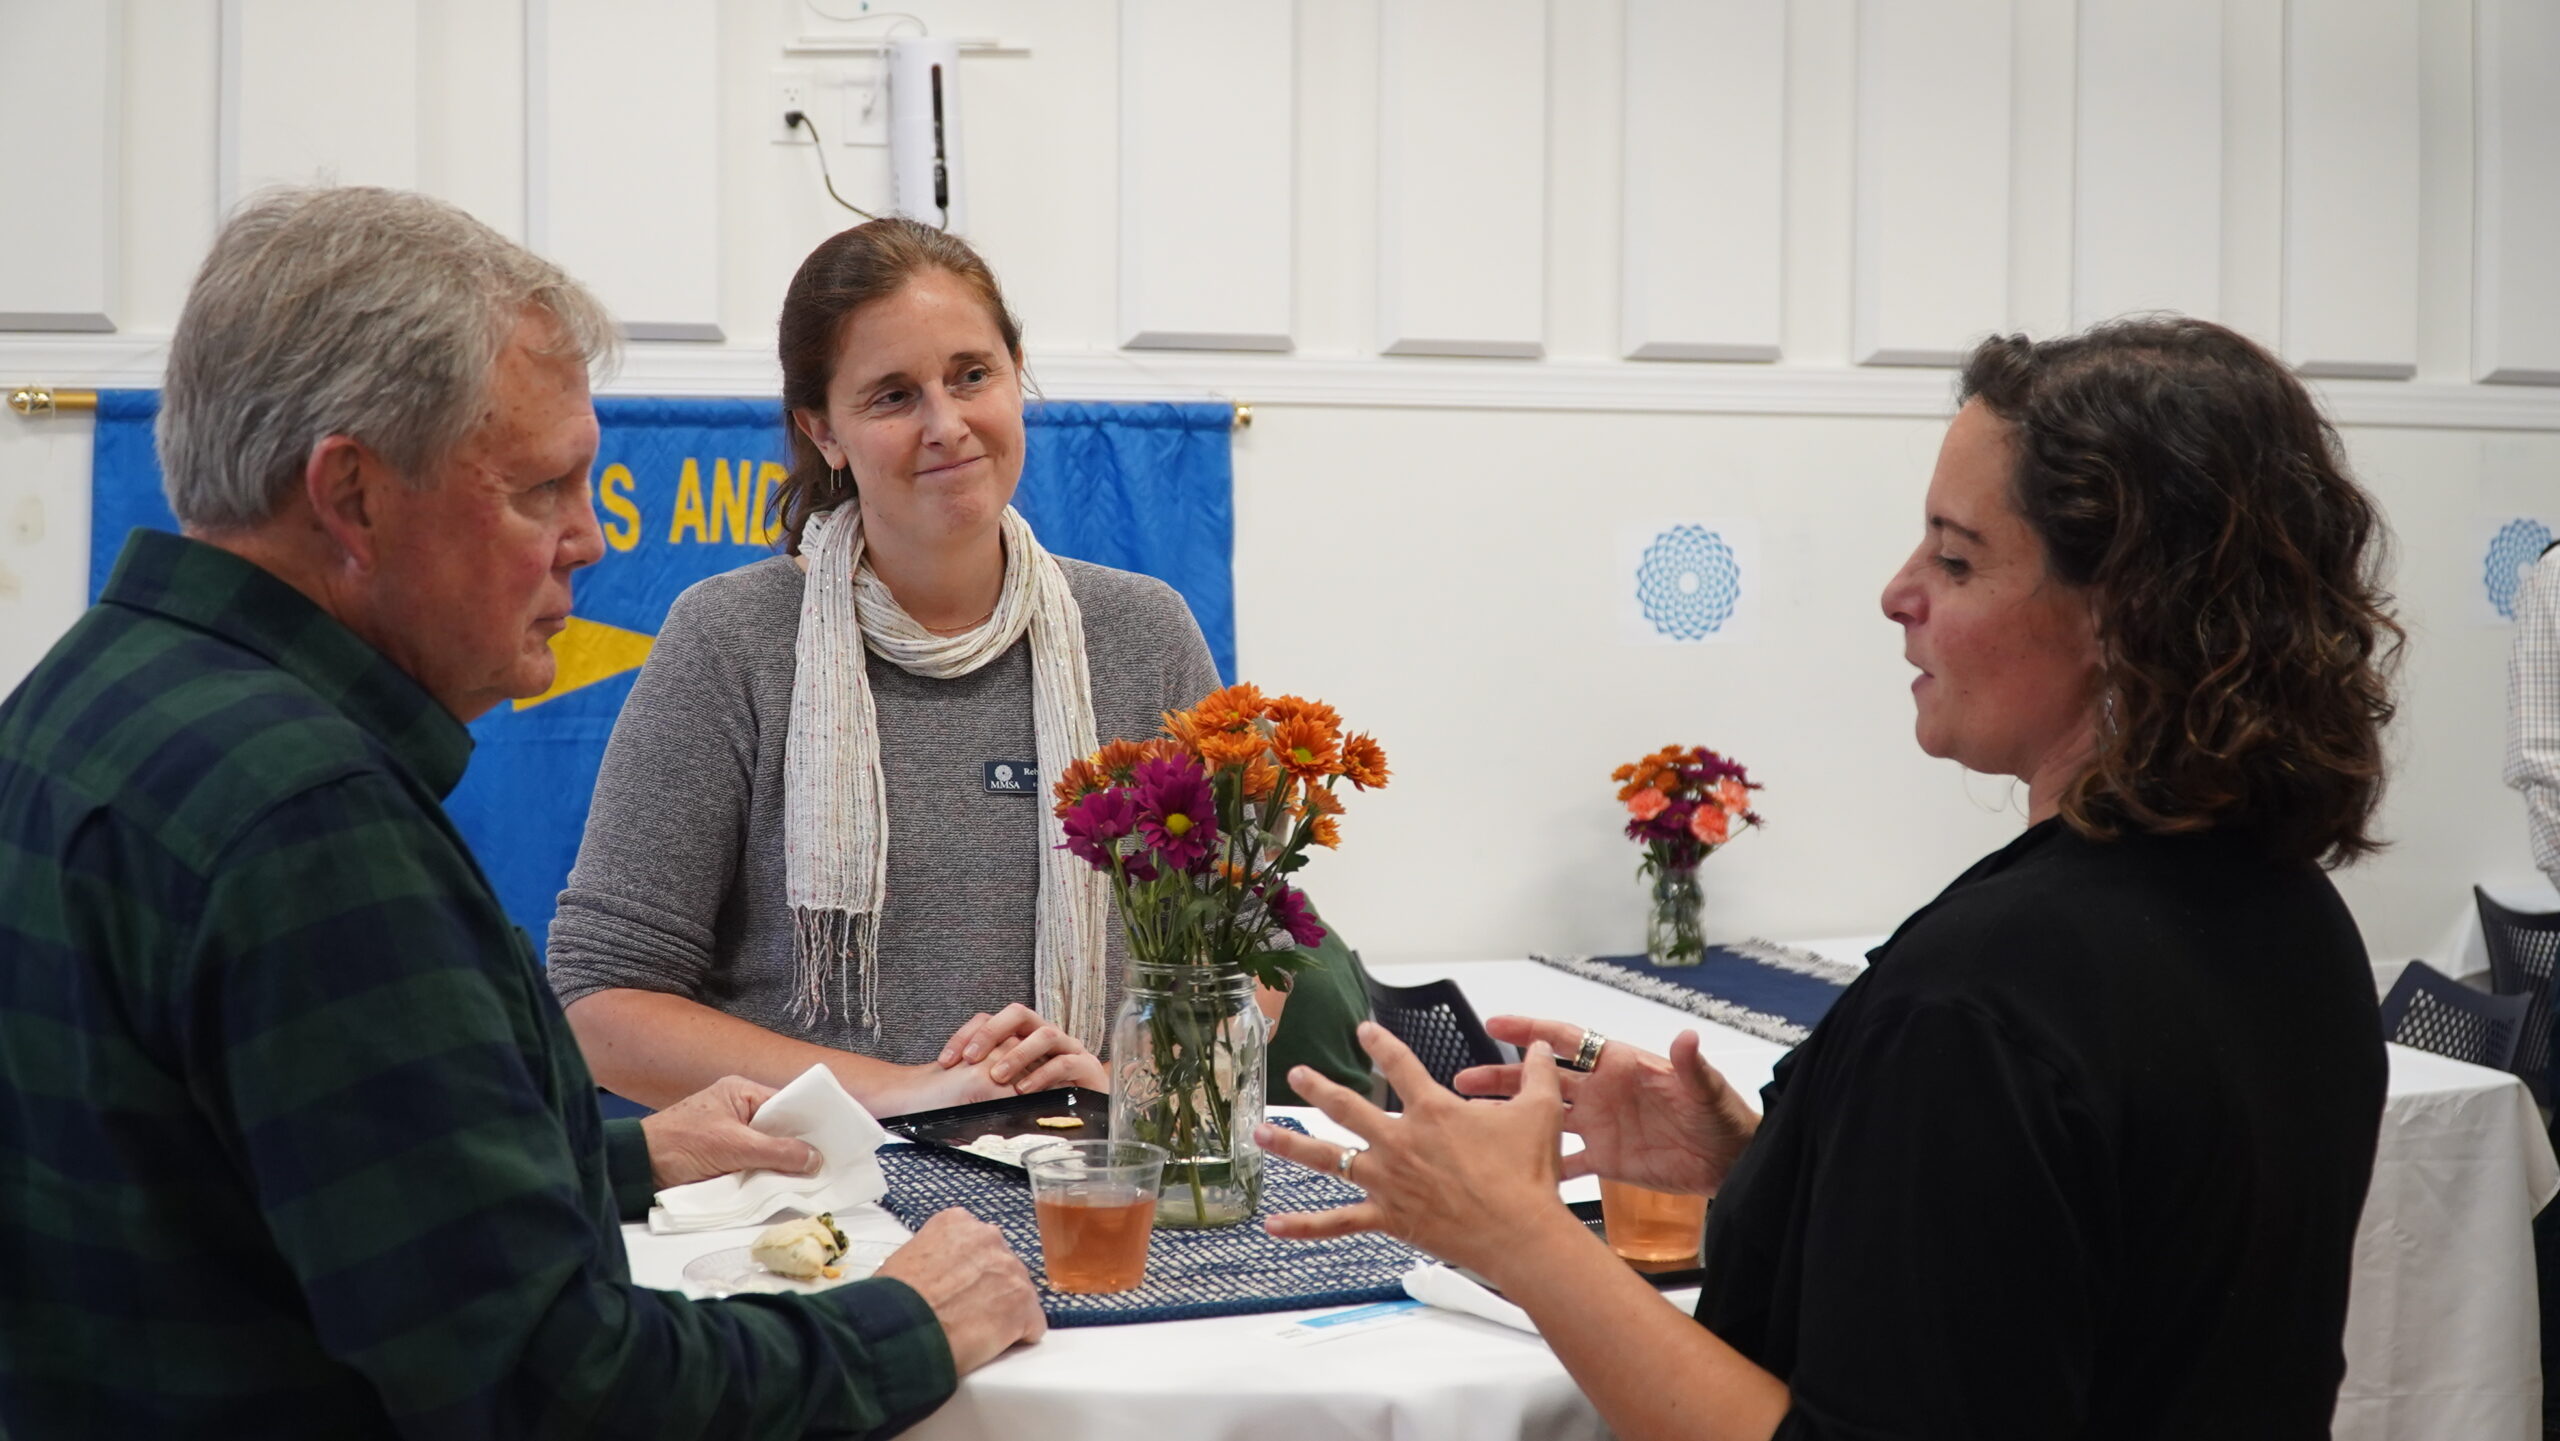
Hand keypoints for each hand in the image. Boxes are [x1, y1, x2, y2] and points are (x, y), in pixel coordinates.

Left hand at [638, 1075, 820, 1188]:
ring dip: (784, 1165)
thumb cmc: (682, 1145)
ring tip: (815, 1178)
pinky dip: (768, 1175)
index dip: (810, 1122)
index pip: (787, 1103)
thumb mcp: (735, 1146)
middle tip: (829, 1164)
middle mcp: (739, 1110)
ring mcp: (731, 1135)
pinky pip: (755, 1164)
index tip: (835, 1139)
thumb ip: (777, 1152)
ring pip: (769, 1149)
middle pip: (781, 1128)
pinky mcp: (724, 1158)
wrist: (639, 1168)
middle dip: (800, 1147)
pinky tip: (787, 1186)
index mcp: (741, 1092)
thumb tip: (816, 1159)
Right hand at [874, 1210, 1046, 1373]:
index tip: (958, 1288)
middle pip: (1001, 1267)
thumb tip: (937, 1277)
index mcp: (957, 1223)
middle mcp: (989, 1238)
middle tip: (966, 1312)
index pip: (977, 1244)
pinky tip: (992, 1346)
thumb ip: (935, 1257)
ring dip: (1003, 1312)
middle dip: (989, 1289)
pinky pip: (1032, 1324)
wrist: (901, 1328)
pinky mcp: (1024, 1304)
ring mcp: (1010, 1269)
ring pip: (1018, 1294)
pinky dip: (1017, 1337)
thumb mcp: (906, 1258)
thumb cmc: (893, 1300)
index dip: (969, 1272)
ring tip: (974, 1332)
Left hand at [935, 1003, 1104, 1092]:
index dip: (966, 1035)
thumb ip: (988, 1081)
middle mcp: (1046, 1034)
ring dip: (1018, 1054)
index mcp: (1024, 1035)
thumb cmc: (1047, 1098)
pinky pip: (1065, 1063)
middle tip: (970, 1059)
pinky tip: (1024, 1090)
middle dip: (991, 1032)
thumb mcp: (1011, 1086)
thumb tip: (950, 1086)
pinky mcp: (1086, 1067)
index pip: (991, 1019)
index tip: (946, 1060)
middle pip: (1019, 1014)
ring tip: (997, 1077)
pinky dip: (1042, 1075)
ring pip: (1045, 1034)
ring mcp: (1069, 1048)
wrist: (1095, 1111)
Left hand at [1257, 1022, 1584, 1280]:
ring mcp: (1388, 1180)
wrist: (1521, 1232)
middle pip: (1347, 1107)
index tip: (1364, 1031)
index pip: (1400, 1065)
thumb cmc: (1530, 1176)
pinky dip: (1303, 1226)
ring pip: (1327, 1158)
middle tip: (1297, 1074)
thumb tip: (1545, 1046)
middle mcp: (1401, 1141)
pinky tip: (1273, 1225)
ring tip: (1261, 1132)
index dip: (1379, 1044)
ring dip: (1291, 1142)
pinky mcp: (1387, 1217)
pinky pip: (1337, 1222)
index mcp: (1433, 1111)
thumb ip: (1539, 1075)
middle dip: (1318, 1087)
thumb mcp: (1541, 1113)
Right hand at [1453, 1016, 1757, 1196]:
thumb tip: (1687, 1037)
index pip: (1567, 1041)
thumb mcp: (1706, 1090)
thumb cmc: (1722, 1118)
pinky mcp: (1607, 1159)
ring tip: (1476, 1120)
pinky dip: (1542, 1164)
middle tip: (1465, 1080)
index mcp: (1619, 1066)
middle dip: (1503, 1077)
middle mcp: (1603, 1092)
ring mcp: (1601, 1126)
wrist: (1732, 1161)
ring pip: (1544, 1118)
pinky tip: (1515, 1170)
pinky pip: (1566, 1161)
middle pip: (1543, 1079)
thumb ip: (1691, 1065)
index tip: (1496, 1024)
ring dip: (1511, 1117)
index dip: (1531, 1031)